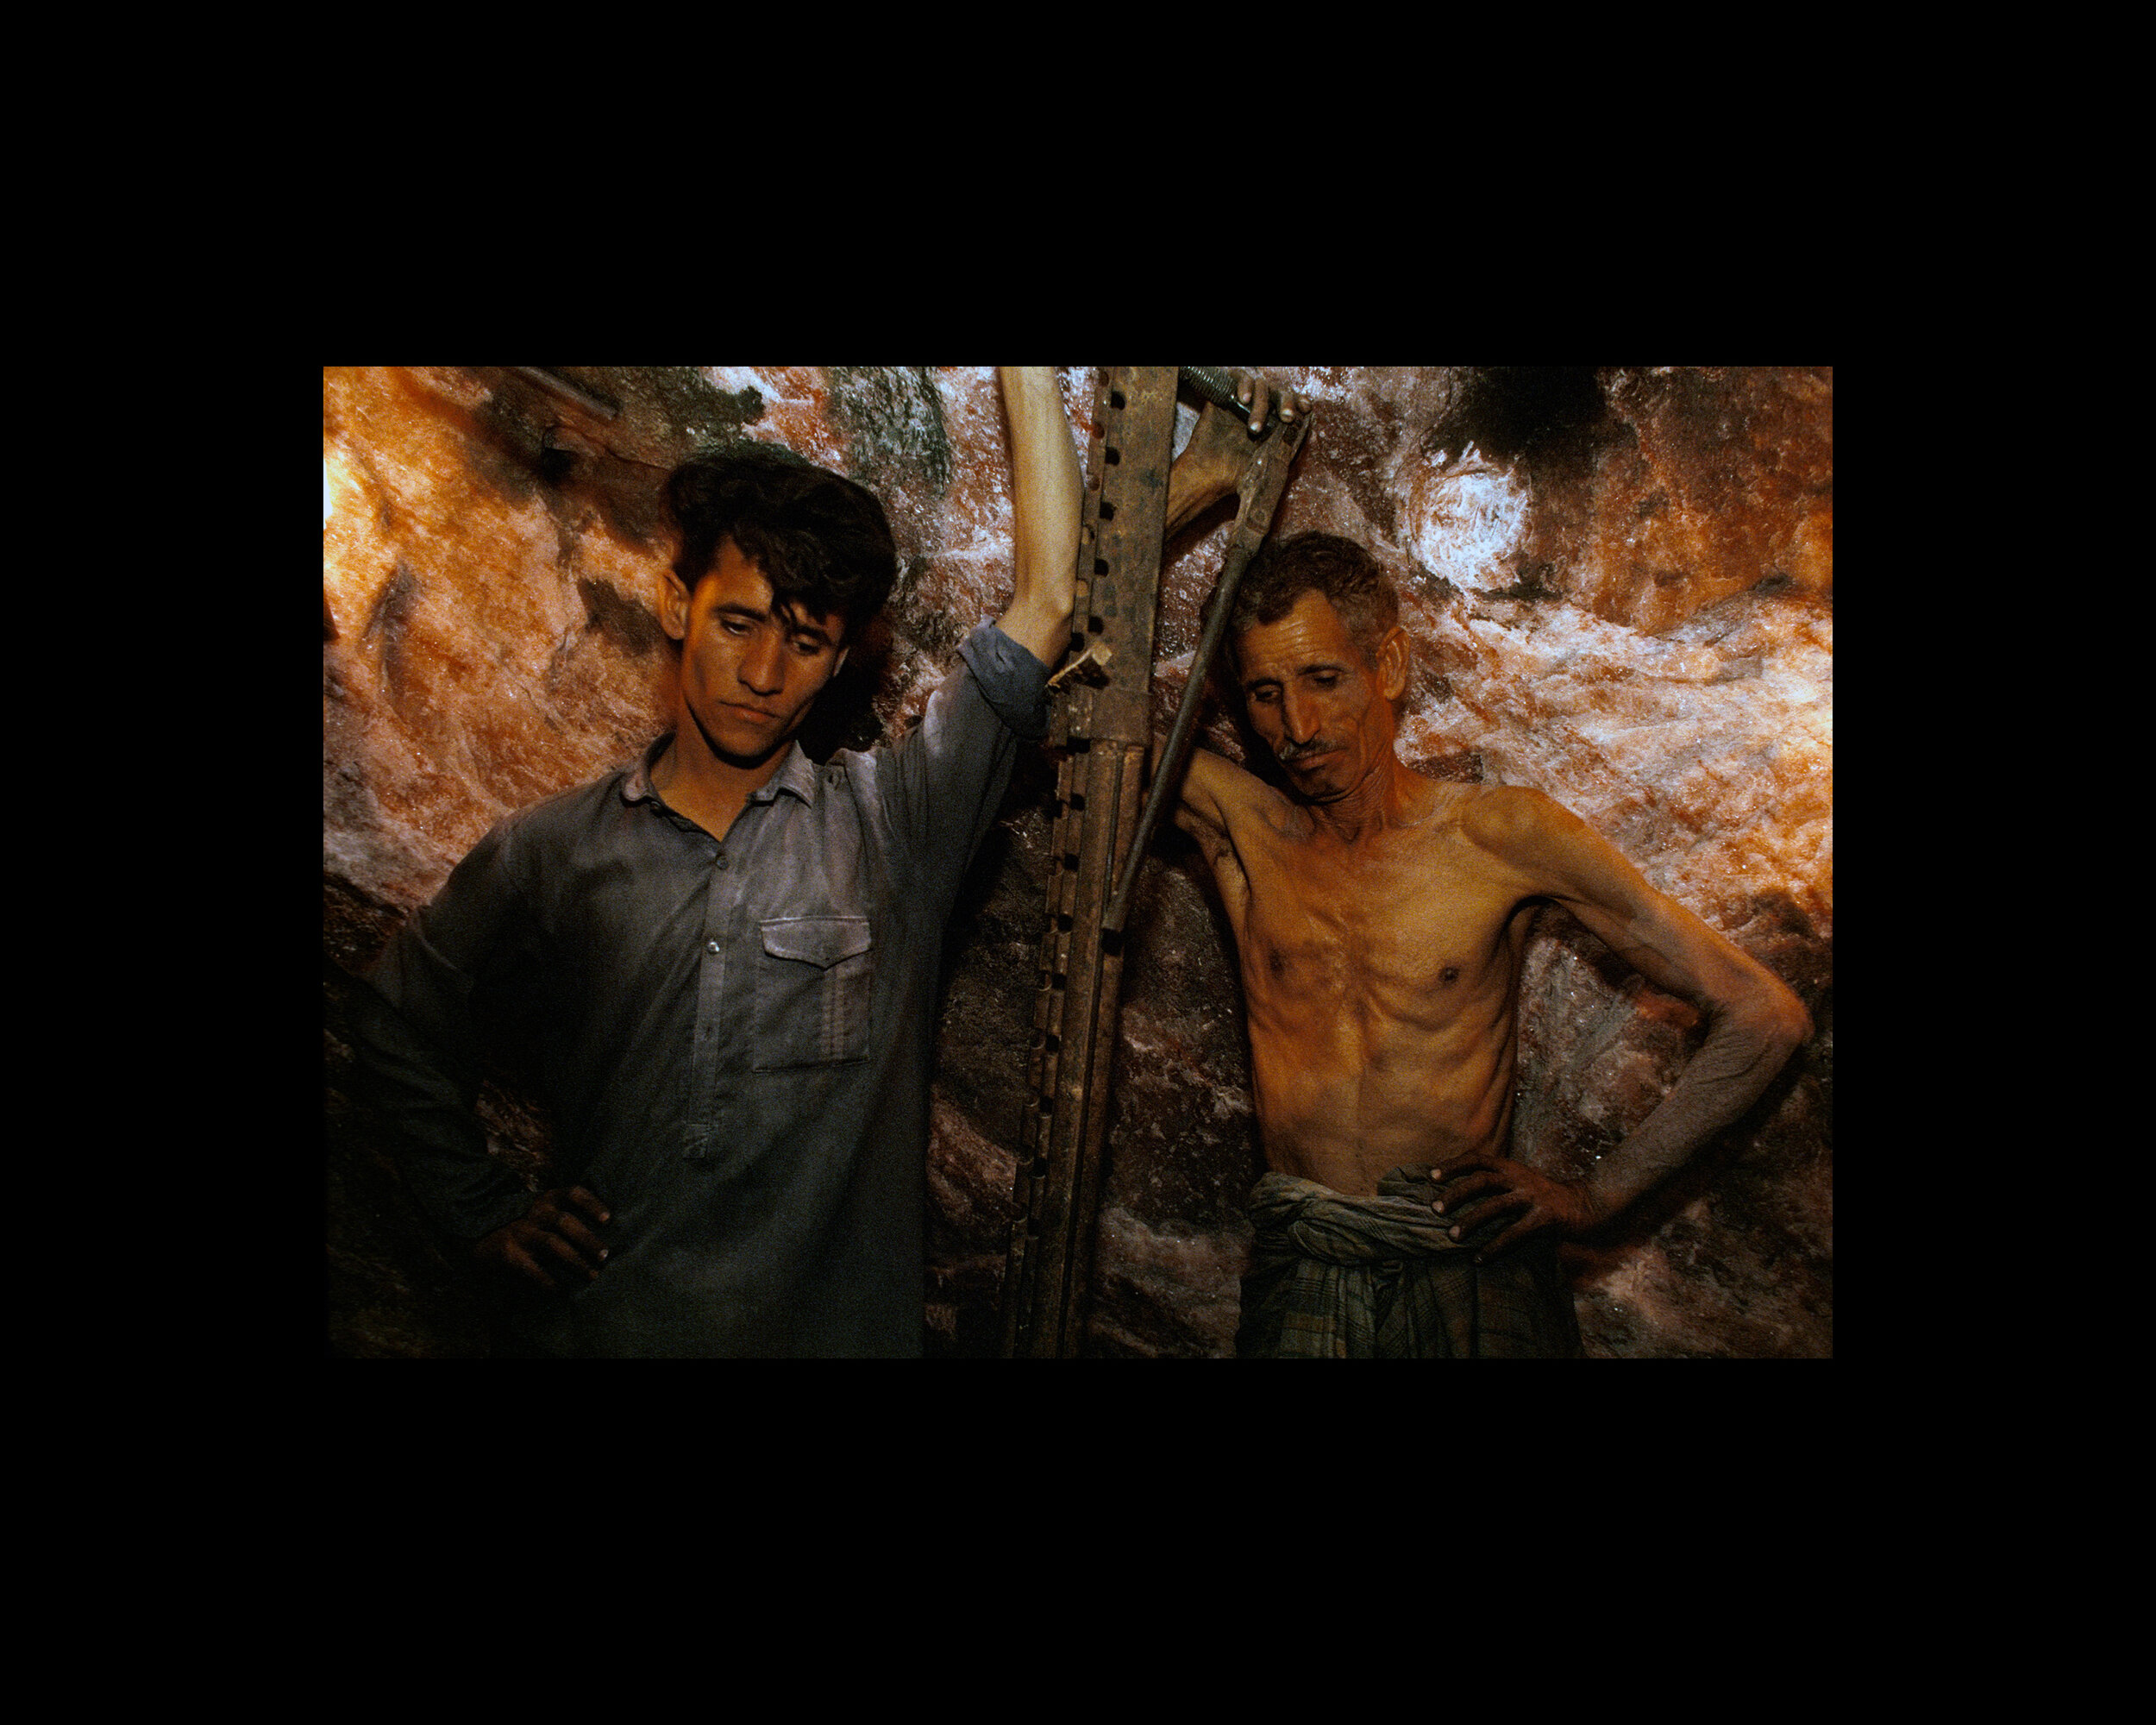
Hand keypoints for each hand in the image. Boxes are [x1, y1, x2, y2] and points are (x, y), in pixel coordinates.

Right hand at [473, 1185, 610, 1289]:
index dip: (591, 1204)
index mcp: (548, 1199)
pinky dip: (548, 1280)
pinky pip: (532, 1269)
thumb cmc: (528, 1224)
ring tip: (592, 1275)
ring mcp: (521, 1232)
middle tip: (605, 1255)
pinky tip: (561, 1290)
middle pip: (565, 1221)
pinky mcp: (510, 1254)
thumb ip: (569, 1212)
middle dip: (587, 1239)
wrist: (482, 1234)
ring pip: (553, 1244)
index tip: (607, 1219)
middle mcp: (535, 1213)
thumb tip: (608, 1225)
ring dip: (575, 1261)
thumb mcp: (545, 1210)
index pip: (573, 1193)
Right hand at [1167, 371, 1313, 533]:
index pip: (1290, 402)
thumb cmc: (1236, 475)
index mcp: (1272, 421)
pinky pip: (1235, 378)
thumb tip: (1306, 431)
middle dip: (1285, 402)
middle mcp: (1258, 408)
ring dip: (1261, 402)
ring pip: (1259, 385)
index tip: (1305, 409)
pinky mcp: (1222, 396)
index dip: (1299, 401)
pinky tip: (1243, 400)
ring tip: (1255, 427)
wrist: (1208, 476)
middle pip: (1278, 391)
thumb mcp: (1267, 465)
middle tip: (1287, 417)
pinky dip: (1242, 385)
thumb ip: (1286, 450)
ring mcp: (1240, 401)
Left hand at [1430, 1154, 1606, 1261]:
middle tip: (1436, 1209)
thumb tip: (1458, 1193)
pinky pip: (1515, 1234)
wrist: (1587, 1205)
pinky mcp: (1544, 1219)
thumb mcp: (1521, 1181)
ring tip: (1452, 1236)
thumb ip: (1497, 1183)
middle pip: (1482, 1180)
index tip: (1431, 1175)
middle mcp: (1520, 1179)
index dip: (1454, 1165)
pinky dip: (1495, 1247)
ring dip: (1472, 1221)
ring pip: (1495, 1206)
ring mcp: (1533, 1198)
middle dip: (1457, 1194)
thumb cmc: (1546, 1196)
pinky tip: (1479, 1258)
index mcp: (1512, 1168)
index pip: (1478, 1159)